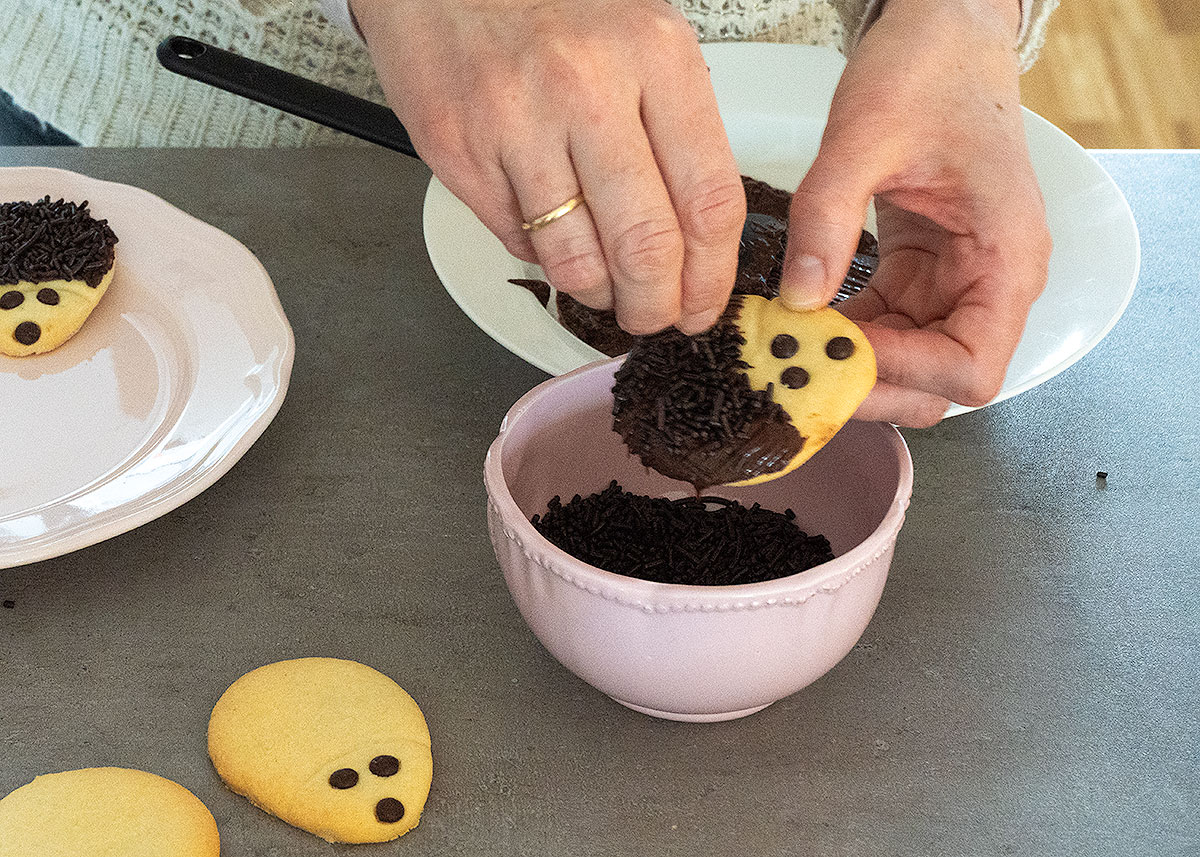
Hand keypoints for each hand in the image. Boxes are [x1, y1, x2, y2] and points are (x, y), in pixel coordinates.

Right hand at [351, 0, 745, 333]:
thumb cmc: (551, 8)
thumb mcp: (642, 40)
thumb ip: (677, 129)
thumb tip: (697, 237)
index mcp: (654, 56)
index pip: (709, 200)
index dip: (712, 276)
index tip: (704, 303)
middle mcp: (588, 88)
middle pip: (646, 245)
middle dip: (656, 305)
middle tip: (653, 317)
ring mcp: (518, 122)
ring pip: (577, 259)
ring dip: (598, 294)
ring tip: (604, 290)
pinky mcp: (461, 152)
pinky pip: (517, 242)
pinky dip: (542, 257)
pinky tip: (551, 237)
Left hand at [778, 0, 1050, 426]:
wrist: (942, 34)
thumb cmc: (931, 68)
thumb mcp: (865, 135)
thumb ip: (826, 216)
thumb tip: (799, 298)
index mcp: (1007, 256)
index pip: (970, 367)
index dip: (902, 374)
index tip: (838, 353)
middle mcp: (990, 281)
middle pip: (938, 384)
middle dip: (871, 386)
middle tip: (800, 370)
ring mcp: (955, 282)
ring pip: (906, 365)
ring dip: (849, 366)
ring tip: (788, 349)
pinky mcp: (920, 274)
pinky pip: (883, 329)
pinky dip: (843, 337)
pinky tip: (799, 325)